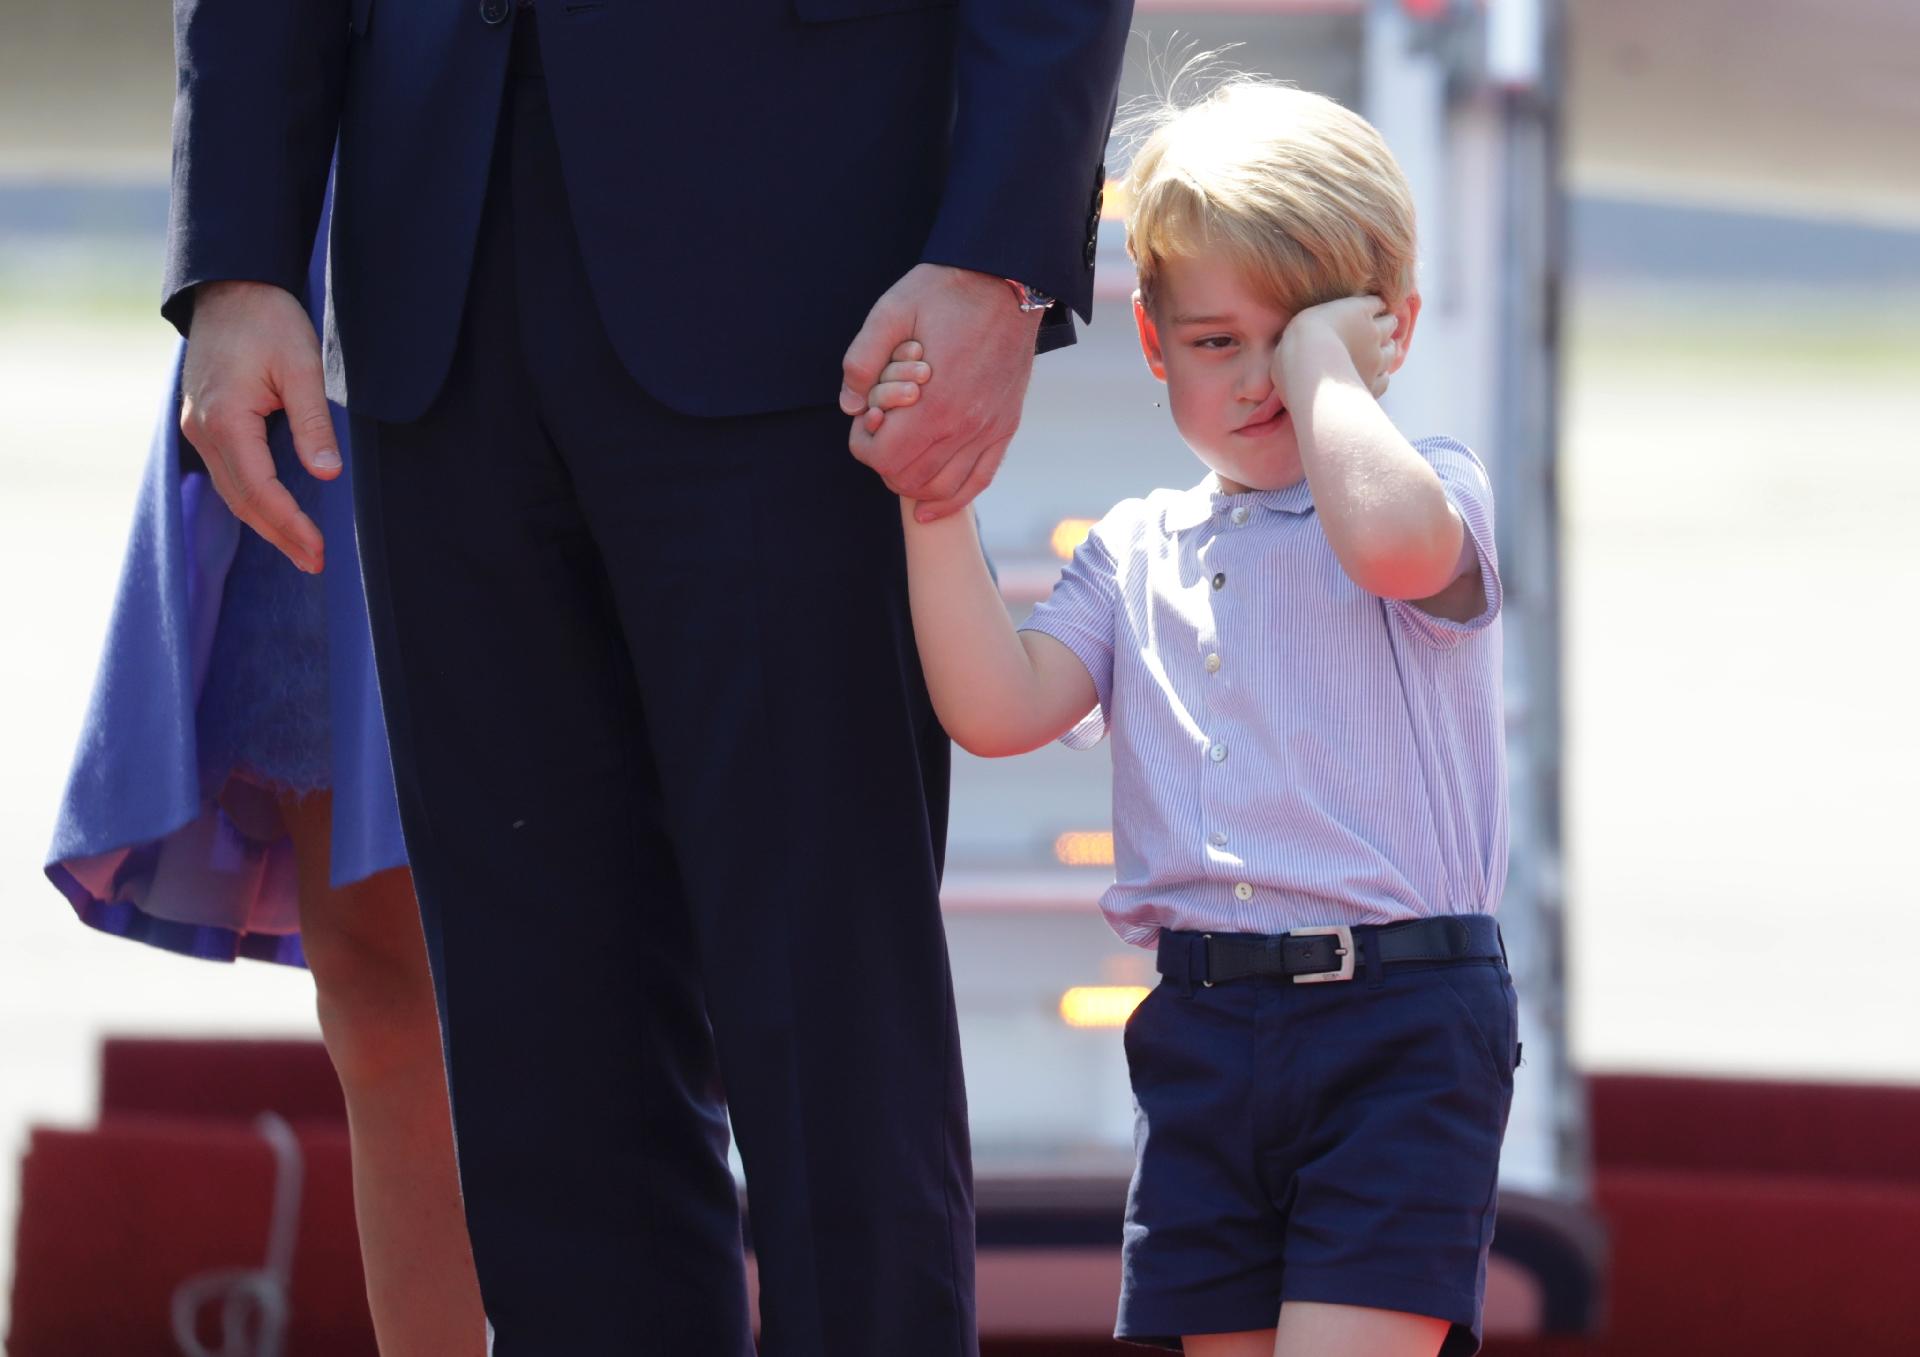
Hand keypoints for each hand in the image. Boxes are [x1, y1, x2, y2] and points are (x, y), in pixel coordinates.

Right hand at [179, 280, 337, 572]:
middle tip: (317, 563)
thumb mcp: (302, 365)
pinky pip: (228, 474)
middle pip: (242, 500)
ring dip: (266, 524)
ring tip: (302, 550)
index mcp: (224, 419)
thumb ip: (313, 421)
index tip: (319, 550)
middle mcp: (202, 430)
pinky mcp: (204, 423)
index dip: (290, 525)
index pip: (260, 490)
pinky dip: (253, 500)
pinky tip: (276, 515)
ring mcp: (198, 427)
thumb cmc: (269, 321)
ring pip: (232, 491)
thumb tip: (327, 473)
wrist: (230, 288)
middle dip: (280, 535)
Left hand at [840, 263, 1040, 521]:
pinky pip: (977, 482)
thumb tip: (851, 405)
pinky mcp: (1005, 427)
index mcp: (934, 402)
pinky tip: (928, 508)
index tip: (866, 417)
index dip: (862, 443)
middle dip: (883, 462)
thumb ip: (861, 360)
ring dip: (911, 481)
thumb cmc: (946, 292)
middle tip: (881, 432)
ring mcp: (989, 430)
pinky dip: (950, 501)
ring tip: (901, 454)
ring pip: (939, 489)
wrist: (1009, 279)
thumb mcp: (890, 311)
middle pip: (907, 479)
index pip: (883, 457)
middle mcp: (964, 427)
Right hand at [1276, 294, 1397, 403]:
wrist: (1310, 371)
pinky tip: (1374, 379)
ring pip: (1393, 350)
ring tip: (1382, 352)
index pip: (1375, 303)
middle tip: (1375, 331)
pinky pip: (1385, 380)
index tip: (1367, 311)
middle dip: (1385, 326)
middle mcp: (1373, 332)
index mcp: (1357, 311)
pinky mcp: (1373, 383)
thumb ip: (1306, 331)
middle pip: (1390, 324)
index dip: (1372, 307)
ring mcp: (1376, 359)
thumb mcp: (1298, 326)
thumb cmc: (1297, 344)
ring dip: (1389, 350)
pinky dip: (1382, 378)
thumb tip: (1291, 342)